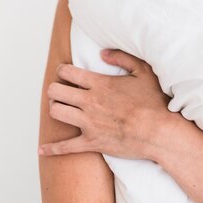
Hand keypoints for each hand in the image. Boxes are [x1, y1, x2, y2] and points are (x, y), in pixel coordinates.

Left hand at [38, 49, 172, 159]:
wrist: (159, 131)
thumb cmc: (154, 102)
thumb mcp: (143, 71)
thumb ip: (122, 57)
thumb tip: (103, 53)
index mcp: (100, 84)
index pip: (67, 72)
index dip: (62, 70)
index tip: (65, 73)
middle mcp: (89, 102)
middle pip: (55, 92)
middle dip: (55, 89)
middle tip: (62, 91)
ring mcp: (88, 123)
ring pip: (56, 112)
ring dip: (56, 109)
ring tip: (62, 109)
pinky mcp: (91, 143)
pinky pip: (65, 147)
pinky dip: (52, 149)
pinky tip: (43, 149)